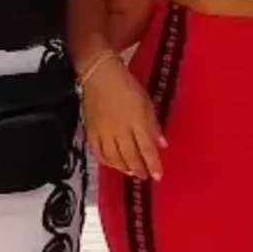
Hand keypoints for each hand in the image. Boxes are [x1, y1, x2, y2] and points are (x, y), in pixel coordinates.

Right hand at [81, 56, 164, 180]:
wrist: (99, 75)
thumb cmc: (127, 86)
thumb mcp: (146, 102)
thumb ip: (153, 124)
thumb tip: (162, 144)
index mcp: (136, 121)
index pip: (146, 148)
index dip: (153, 164)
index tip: (158, 176)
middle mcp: (120, 130)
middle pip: (130, 156)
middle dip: (139, 169)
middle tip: (144, 176)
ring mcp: (103, 132)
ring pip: (113, 158)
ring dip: (123, 168)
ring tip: (130, 171)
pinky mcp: (90, 131)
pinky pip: (97, 152)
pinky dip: (105, 161)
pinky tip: (111, 164)